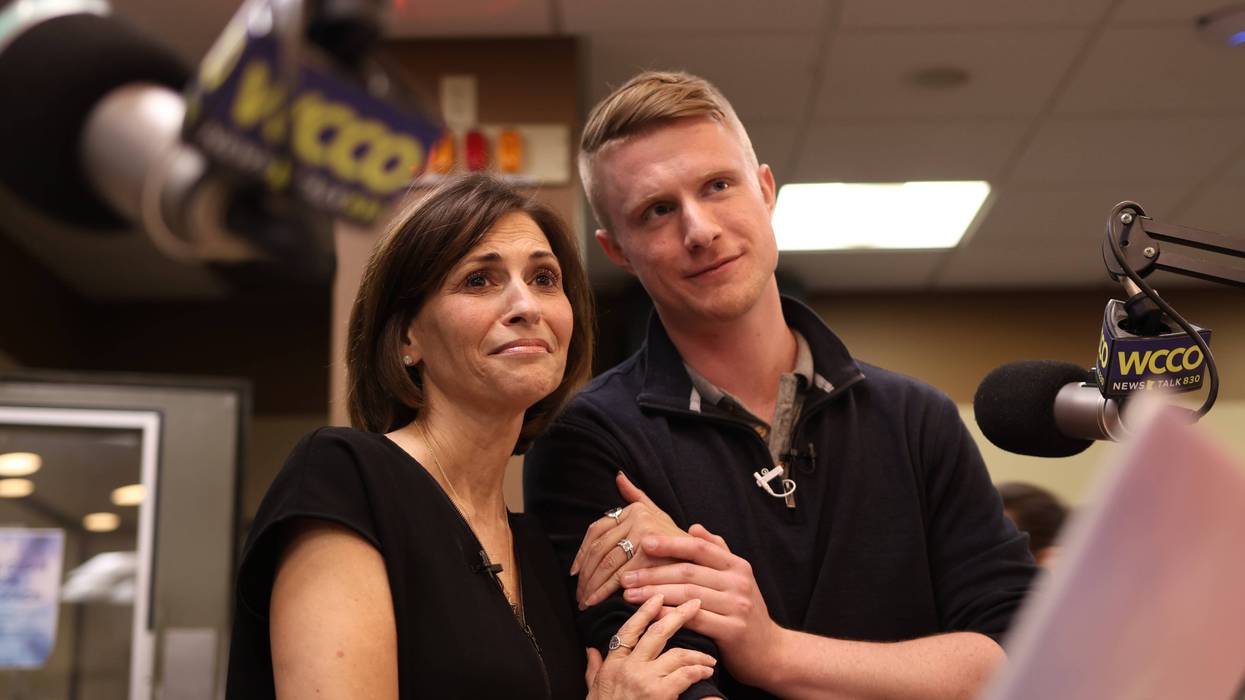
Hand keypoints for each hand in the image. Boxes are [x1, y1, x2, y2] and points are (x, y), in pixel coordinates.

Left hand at [571, 472, 690, 607]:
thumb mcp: (660, 515)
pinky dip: (605, 592)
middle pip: (600, 549)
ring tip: (586, 601)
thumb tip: (618, 477)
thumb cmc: (681, 543)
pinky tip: (599, 602)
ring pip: (608, 564)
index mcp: (638, 511)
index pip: (597, 531)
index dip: (582, 553)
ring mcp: (646, 536)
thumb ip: (638, 497)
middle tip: (578, 593)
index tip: (575, 572)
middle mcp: (641, 519)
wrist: (708, 563)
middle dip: (586, 575)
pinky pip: (620, 576)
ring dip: (592, 586)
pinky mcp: (650, 557)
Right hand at [585, 593, 716, 699]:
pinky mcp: (660, 693)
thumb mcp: (592, 691)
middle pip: (657, 633)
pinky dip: (699, 670)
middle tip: (694, 603)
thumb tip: (591, 649)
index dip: (645, 611)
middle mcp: (629, 667)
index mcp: (613, 664)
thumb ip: (593, 668)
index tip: (658, 596)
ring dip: (696, 652)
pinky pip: (685, 674)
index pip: (630, 630)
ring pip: (677, 653)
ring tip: (708, 656)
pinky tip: (707, 670)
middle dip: (677, 615)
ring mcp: (645, 679)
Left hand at [620, 524, 784, 688]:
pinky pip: (695, 619)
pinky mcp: (733, 630)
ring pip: (688, 595)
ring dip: (655, 593)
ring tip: (629, 595)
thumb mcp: (737, 578)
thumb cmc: (745, 613)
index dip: (670, 543)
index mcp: (737, 565)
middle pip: (688, 572)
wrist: (771, 652)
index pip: (699, 548)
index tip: (644, 543)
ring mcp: (738, 606)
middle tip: (626, 576)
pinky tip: (650, 614)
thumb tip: (694, 527)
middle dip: (653, 573)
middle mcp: (739, 582)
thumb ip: (716, 551)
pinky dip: (670, 614)